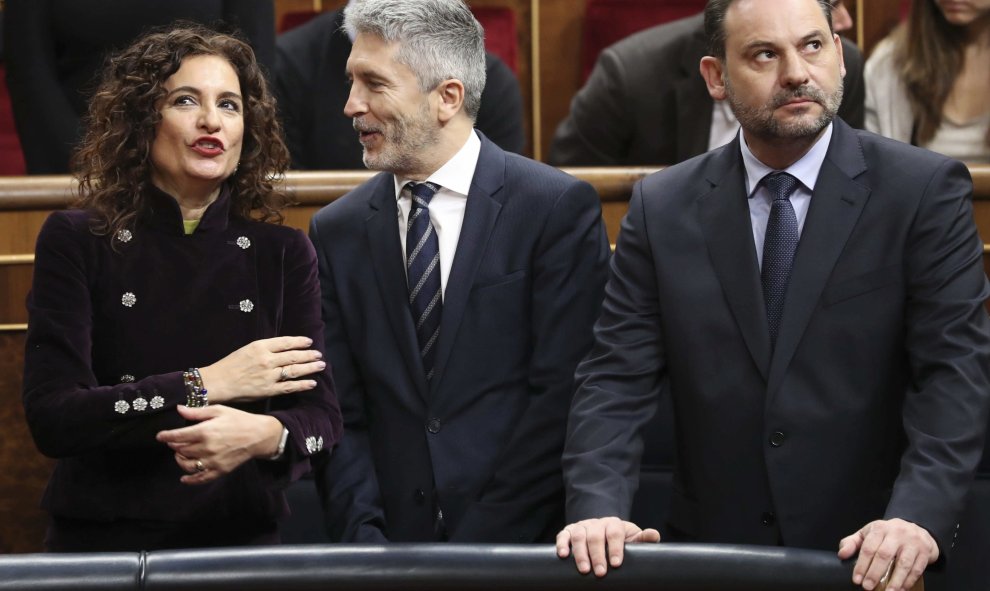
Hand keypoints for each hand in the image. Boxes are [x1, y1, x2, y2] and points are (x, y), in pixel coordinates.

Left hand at [156, 405, 283, 484]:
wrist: (259, 435)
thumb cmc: (239, 420)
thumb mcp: (219, 410)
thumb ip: (197, 412)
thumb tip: (179, 409)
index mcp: (205, 431)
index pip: (178, 436)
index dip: (166, 436)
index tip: (160, 436)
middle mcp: (207, 447)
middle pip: (181, 450)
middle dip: (174, 446)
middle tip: (175, 442)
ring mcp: (213, 461)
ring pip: (187, 464)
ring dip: (179, 460)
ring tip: (179, 455)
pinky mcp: (220, 470)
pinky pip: (201, 478)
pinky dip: (190, 480)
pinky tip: (184, 478)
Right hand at [198, 336, 324, 403]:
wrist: (216, 382)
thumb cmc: (229, 365)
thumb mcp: (246, 349)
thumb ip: (264, 349)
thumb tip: (284, 348)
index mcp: (260, 347)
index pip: (285, 342)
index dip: (300, 342)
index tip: (309, 342)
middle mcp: (266, 360)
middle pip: (293, 356)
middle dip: (309, 355)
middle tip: (319, 355)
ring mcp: (268, 376)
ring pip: (295, 370)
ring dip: (310, 367)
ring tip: (321, 365)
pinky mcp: (268, 390)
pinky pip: (289, 387)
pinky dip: (302, 385)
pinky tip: (312, 383)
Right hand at [556, 517, 659, 576]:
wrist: (603, 532)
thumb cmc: (620, 541)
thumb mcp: (633, 539)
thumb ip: (643, 539)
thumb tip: (654, 534)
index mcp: (614, 524)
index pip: (614, 533)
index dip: (615, 548)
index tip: (616, 563)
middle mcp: (597, 523)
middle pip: (595, 536)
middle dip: (597, 555)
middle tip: (600, 572)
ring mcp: (582, 526)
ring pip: (579, 536)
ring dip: (580, 553)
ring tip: (584, 570)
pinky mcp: (569, 531)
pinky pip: (563, 535)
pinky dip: (562, 544)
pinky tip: (563, 555)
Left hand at [838, 518, 938, 590]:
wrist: (917, 529)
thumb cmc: (888, 534)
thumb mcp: (868, 533)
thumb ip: (853, 543)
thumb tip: (842, 554)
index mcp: (880, 528)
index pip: (868, 548)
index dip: (862, 565)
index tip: (857, 579)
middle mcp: (896, 533)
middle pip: (884, 555)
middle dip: (875, 573)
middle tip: (868, 587)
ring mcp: (912, 542)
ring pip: (903, 563)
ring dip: (895, 580)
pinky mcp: (925, 552)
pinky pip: (917, 568)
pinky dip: (909, 581)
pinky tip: (901, 589)